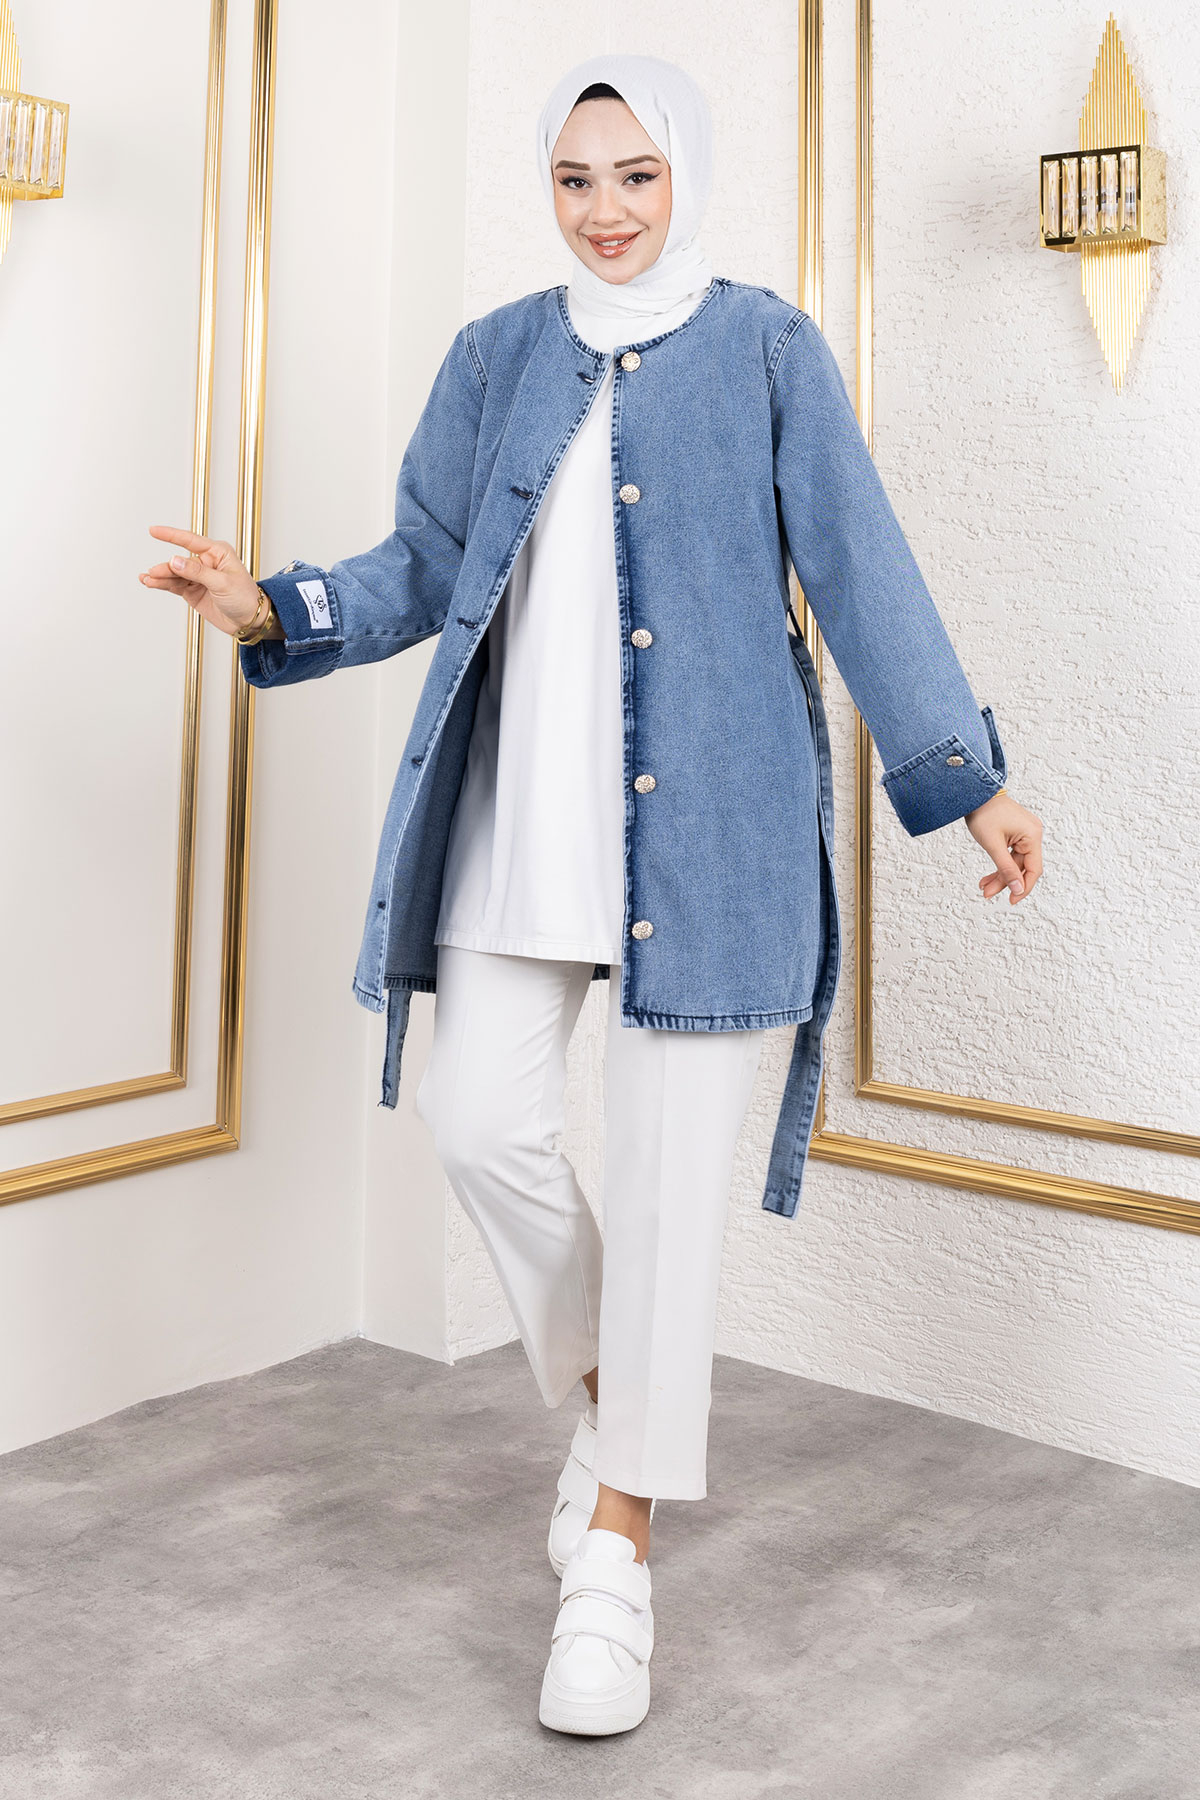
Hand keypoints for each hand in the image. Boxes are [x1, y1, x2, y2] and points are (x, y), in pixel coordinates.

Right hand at [139, 526, 263, 637]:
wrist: (249, 621)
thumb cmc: (245, 598)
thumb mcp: (223, 583)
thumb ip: (198, 572)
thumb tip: (175, 561)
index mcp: (217, 553)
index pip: (190, 540)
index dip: (171, 535)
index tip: (154, 530)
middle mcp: (206, 562)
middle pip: (179, 561)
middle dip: (166, 567)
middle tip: (154, 572)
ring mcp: (198, 577)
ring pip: (174, 574)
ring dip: (160, 576)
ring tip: (147, 579)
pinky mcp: (192, 590)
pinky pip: (174, 585)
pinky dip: (162, 584)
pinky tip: (150, 582)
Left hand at [964, 790, 1042, 903]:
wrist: (975, 793)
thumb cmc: (984, 813)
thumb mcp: (993, 845)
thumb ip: (1006, 868)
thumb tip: (1017, 888)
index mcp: (1032, 835)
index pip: (1034, 869)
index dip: (1024, 887)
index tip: (1012, 900)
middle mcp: (1033, 834)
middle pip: (1022, 867)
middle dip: (1004, 881)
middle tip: (986, 893)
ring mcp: (1025, 833)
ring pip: (1015, 862)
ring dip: (1000, 875)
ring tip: (983, 886)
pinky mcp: (1017, 833)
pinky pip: (1011, 854)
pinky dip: (1000, 864)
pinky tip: (988, 876)